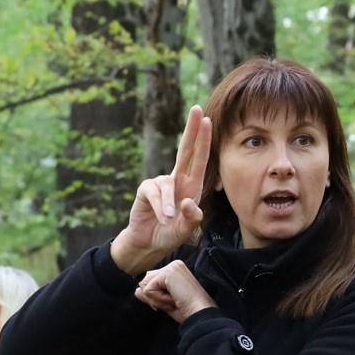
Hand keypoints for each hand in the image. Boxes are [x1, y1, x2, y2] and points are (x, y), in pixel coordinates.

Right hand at [111, 105, 211, 275]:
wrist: (148, 244)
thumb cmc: (170, 234)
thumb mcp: (186, 230)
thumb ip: (191, 218)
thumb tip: (187, 202)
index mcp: (191, 186)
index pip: (199, 159)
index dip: (203, 140)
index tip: (207, 120)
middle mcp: (177, 180)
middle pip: (184, 150)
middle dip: (191, 130)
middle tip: (197, 109)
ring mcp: (160, 184)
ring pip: (168, 186)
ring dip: (169, 206)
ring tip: (169, 221)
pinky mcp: (146, 190)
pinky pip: (155, 194)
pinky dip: (160, 208)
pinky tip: (161, 218)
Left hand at [134, 262, 217, 322]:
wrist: (200, 314)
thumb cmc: (187, 310)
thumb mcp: (165, 302)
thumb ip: (151, 295)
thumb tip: (137, 290)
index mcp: (175, 270)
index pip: (151, 281)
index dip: (156, 296)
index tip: (174, 302)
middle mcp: (174, 264)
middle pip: (146, 281)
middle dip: (155, 297)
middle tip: (174, 301)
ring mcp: (172, 267)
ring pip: (146, 285)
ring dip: (157, 299)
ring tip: (174, 300)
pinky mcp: (168, 273)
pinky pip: (149, 289)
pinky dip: (159, 299)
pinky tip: (173, 299)